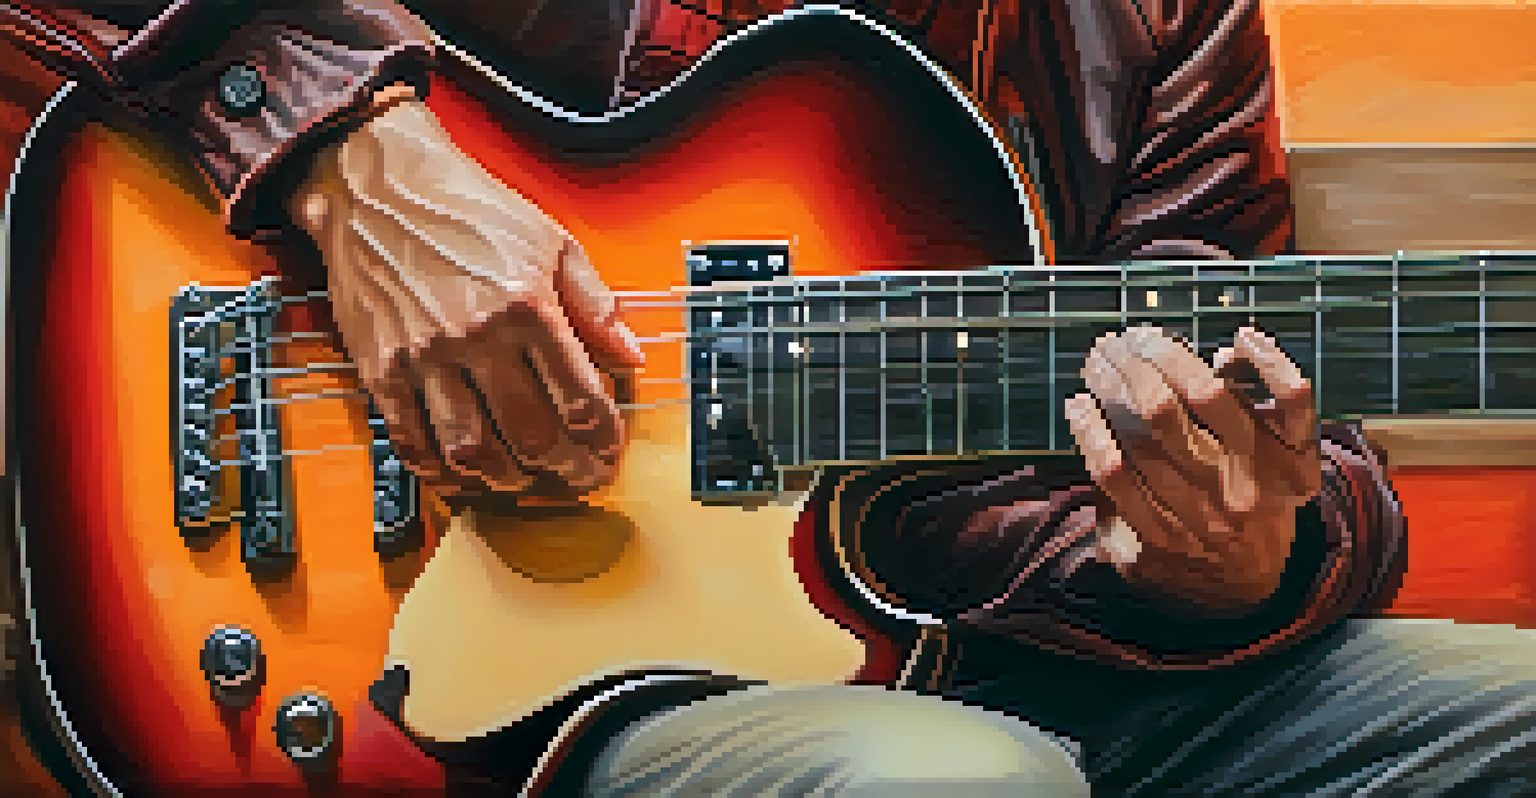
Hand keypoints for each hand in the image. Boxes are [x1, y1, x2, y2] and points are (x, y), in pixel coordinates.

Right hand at [289, 99, 643, 496]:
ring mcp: (425, 357)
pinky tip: (462, 479)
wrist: (377, 184)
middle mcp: (476, 336)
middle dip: (566, 469)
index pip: (579, 398)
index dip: (602, 437)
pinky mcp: (382, 368)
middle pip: (532, 435)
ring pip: (472, 450)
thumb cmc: (466, 207)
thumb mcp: (550, 240)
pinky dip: (439, 474)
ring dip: (507, 481)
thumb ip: (595, 302)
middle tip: (580, 477)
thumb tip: (630, 353)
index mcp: (527, 306)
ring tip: (526, 481)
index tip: (608, 448)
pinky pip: (411, 441)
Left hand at [1064, 326, 1322, 610]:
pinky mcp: (1154, 545)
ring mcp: (1192, 523)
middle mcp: (1234, 494)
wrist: (1249, 590)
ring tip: (1094, 366)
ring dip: (1106, 394)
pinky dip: (1090, 437)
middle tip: (1112, 343)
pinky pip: (1112, 482)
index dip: (1171, 355)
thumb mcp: (1290, 453)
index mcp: (1275, 464)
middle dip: (1130, 367)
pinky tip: (1079, 407)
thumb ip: (1269, 400)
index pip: (1213, 393)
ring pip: (1134, 444)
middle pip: (1165, 411)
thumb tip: (1226, 352)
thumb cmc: (1263, 500)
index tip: (1149, 335)